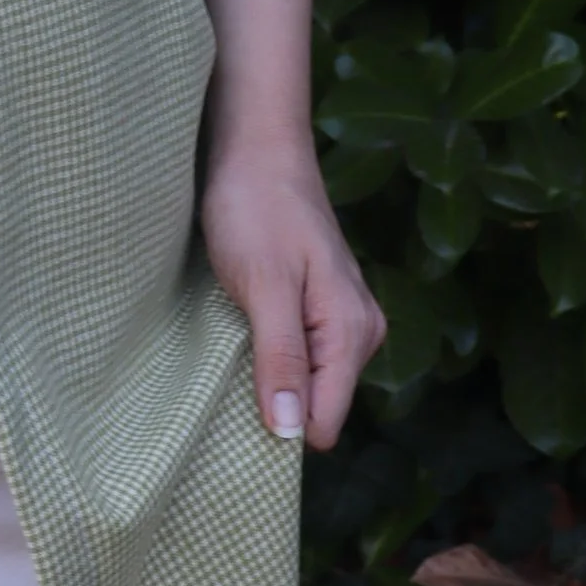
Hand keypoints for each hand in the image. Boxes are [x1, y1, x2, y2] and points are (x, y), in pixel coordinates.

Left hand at [199, 136, 383, 452]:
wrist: (258, 151)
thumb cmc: (256, 211)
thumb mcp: (264, 287)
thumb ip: (280, 358)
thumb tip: (291, 433)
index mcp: (352, 331)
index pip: (324, 421)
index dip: (280, 427)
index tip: (232, 419)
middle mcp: (360, 331)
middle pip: (318, 406)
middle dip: (274, 402)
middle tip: (225, 372)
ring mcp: (344, 320)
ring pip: (308, 383)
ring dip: (269, 378)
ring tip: (232, 347)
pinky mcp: (322, 309)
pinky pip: (302, 358)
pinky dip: (270, 357)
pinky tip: (243, 335)